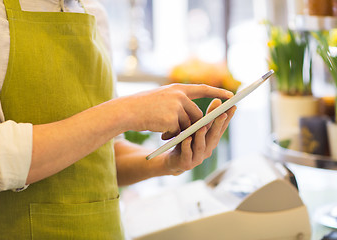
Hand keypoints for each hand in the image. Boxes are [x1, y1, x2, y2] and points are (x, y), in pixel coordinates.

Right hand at [118, 84, 233, 137]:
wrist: (127, 111)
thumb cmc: (142, 106)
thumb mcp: (161, 98)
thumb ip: (177, 102)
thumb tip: (195, 117)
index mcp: (177, 89)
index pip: (203, 89)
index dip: (217, 92)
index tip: (231, 96)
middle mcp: (179, 95)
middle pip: (196, 114)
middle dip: (192, 126)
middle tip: (181, 132)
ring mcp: (176, 107)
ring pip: (188, 125)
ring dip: (179, 132)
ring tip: (165, 133)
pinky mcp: (171, 119)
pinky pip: (178, 132)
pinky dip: (171, 136)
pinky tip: (161, 134)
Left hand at [161, 99, 236, 174]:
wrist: (173, 161)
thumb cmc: (185, 141)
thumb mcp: (195, 128)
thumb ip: (205, 117)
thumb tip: (218, 99)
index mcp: (211, 140)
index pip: (222, 128)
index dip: (228, 118)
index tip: (233, 106)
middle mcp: (207, 149)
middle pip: (214, 136)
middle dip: (218, 125)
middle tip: (222, 113)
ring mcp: (197, 157)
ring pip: (201, 146)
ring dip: (202, 136)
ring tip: (202, 127)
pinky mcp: (186, 163)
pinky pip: (187, 154)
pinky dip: (187, 146)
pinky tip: (187, 139)